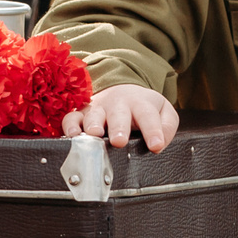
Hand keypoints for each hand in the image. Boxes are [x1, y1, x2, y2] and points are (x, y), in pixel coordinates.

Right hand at [61, 83, 178, 150]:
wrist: (122, 91)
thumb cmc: (143, 108)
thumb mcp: (163, 112)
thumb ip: (167, 126)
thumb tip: (160, 145)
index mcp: (141, 104)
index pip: (148, 116)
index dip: (153, 131)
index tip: (156, 145)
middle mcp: (118, 105)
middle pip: (118, 114)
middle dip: (118, 127)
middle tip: (119, 141)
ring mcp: (98, 109)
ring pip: (93, 115)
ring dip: (93, 124)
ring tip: (95, 135)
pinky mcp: (81, 114)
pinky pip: (72, 117)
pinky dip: (69, 125)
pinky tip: (71, 135)